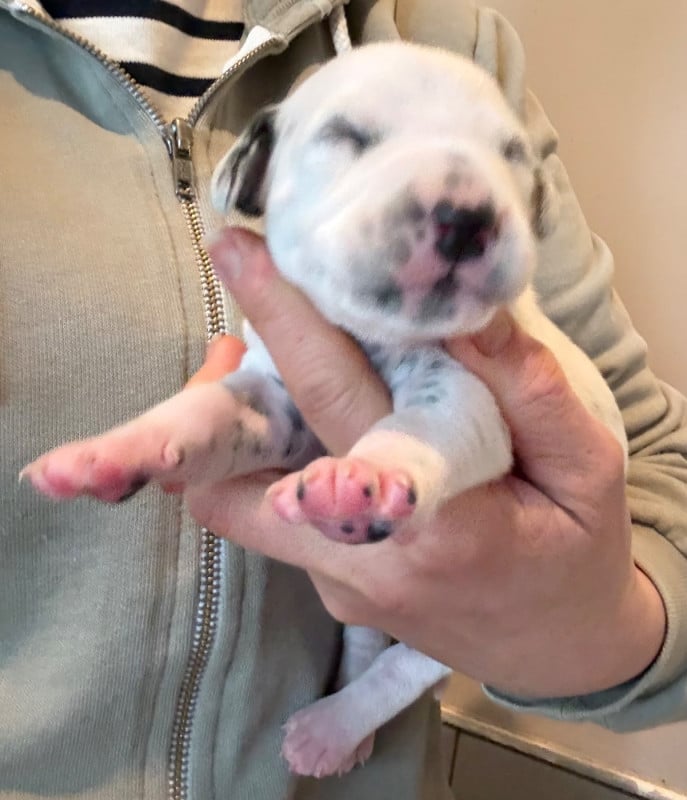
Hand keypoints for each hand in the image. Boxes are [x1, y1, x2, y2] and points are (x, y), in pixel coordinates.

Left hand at [193, 227, 665, 698]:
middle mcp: (363, 560)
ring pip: (238, 504)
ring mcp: (338, 585)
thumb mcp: (587, 467)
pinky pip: (273, 520)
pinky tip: (317, 423)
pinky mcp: (332, 593)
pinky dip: (272, 463)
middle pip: (241, 474)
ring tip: (276, 364)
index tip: (239, 252)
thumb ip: (529, 388)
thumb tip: (460, 309)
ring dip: (236, 431)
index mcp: (434, 520)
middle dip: (215, 394)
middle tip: (241, 321)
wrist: (561, 650)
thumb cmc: (577, 553)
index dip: (285, 321)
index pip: (336, 400)